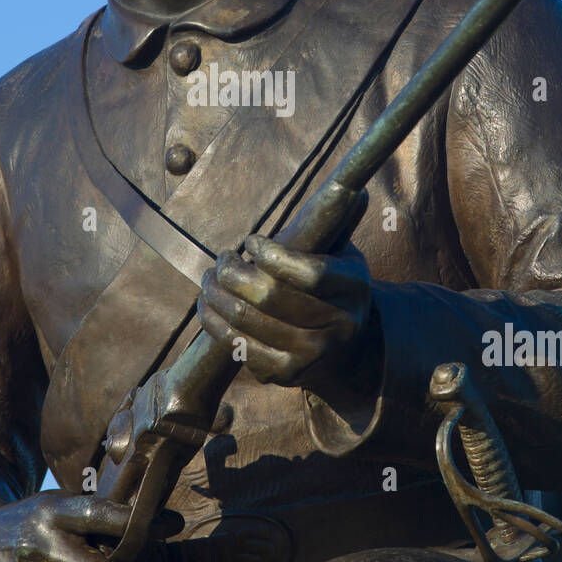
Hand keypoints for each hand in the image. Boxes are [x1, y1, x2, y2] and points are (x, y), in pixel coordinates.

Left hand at [197, 233, 372, 390]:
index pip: (310, 273)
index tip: (252, 241)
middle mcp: (338, 326)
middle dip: (233, 271)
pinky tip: (207, 303)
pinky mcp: (286, 374)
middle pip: (269, 297)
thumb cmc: (333, 285)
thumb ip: (336, 224)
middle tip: (222, 258)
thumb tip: (351, 187)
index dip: (272, 255)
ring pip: (247, 320)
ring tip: (209, 277)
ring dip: (216, 293)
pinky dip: (214, 322)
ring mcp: (312, 355)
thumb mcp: (343, 254)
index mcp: (354, 289)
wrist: (345, 347)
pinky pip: (238, 346)